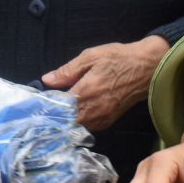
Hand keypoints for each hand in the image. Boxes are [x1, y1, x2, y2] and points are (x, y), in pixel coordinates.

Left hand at [40, 35, 168, 131]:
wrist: (147, 68)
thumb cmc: (119, 58)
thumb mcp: (90, 56)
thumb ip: (67, 71)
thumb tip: (46, 80)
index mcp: (85, 92)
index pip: (57, 107)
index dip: (45, 106)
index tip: (36, 104)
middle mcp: (93, 109)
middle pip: (65, 121)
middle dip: (54, 116)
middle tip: (44, 109)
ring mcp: (102, 117)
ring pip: (76, 126)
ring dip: (66, 120)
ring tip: (58, 111)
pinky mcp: (109, 121)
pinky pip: (89, 126)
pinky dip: (79, 121)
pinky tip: (75, 113)